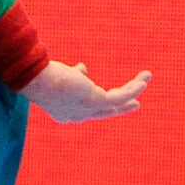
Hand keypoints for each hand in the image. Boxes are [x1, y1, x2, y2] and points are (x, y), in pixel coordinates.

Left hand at [21, 60, 150, 123]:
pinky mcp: (97, 100)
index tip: (101, 88)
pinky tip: (143, 80)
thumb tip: (82, 68)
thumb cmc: (42, 77)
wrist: (38, 81)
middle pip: (106, 111)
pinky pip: (121, 96)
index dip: (94, 95)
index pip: (86, 108)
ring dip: (133, 90)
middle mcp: (79, 116)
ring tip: (146, 77)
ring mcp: (89, 110)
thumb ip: (74, 75)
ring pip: (117, 103)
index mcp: (66, 112)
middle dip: (122, 107)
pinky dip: (133, 88)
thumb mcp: (60, 77)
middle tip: (136, 104)